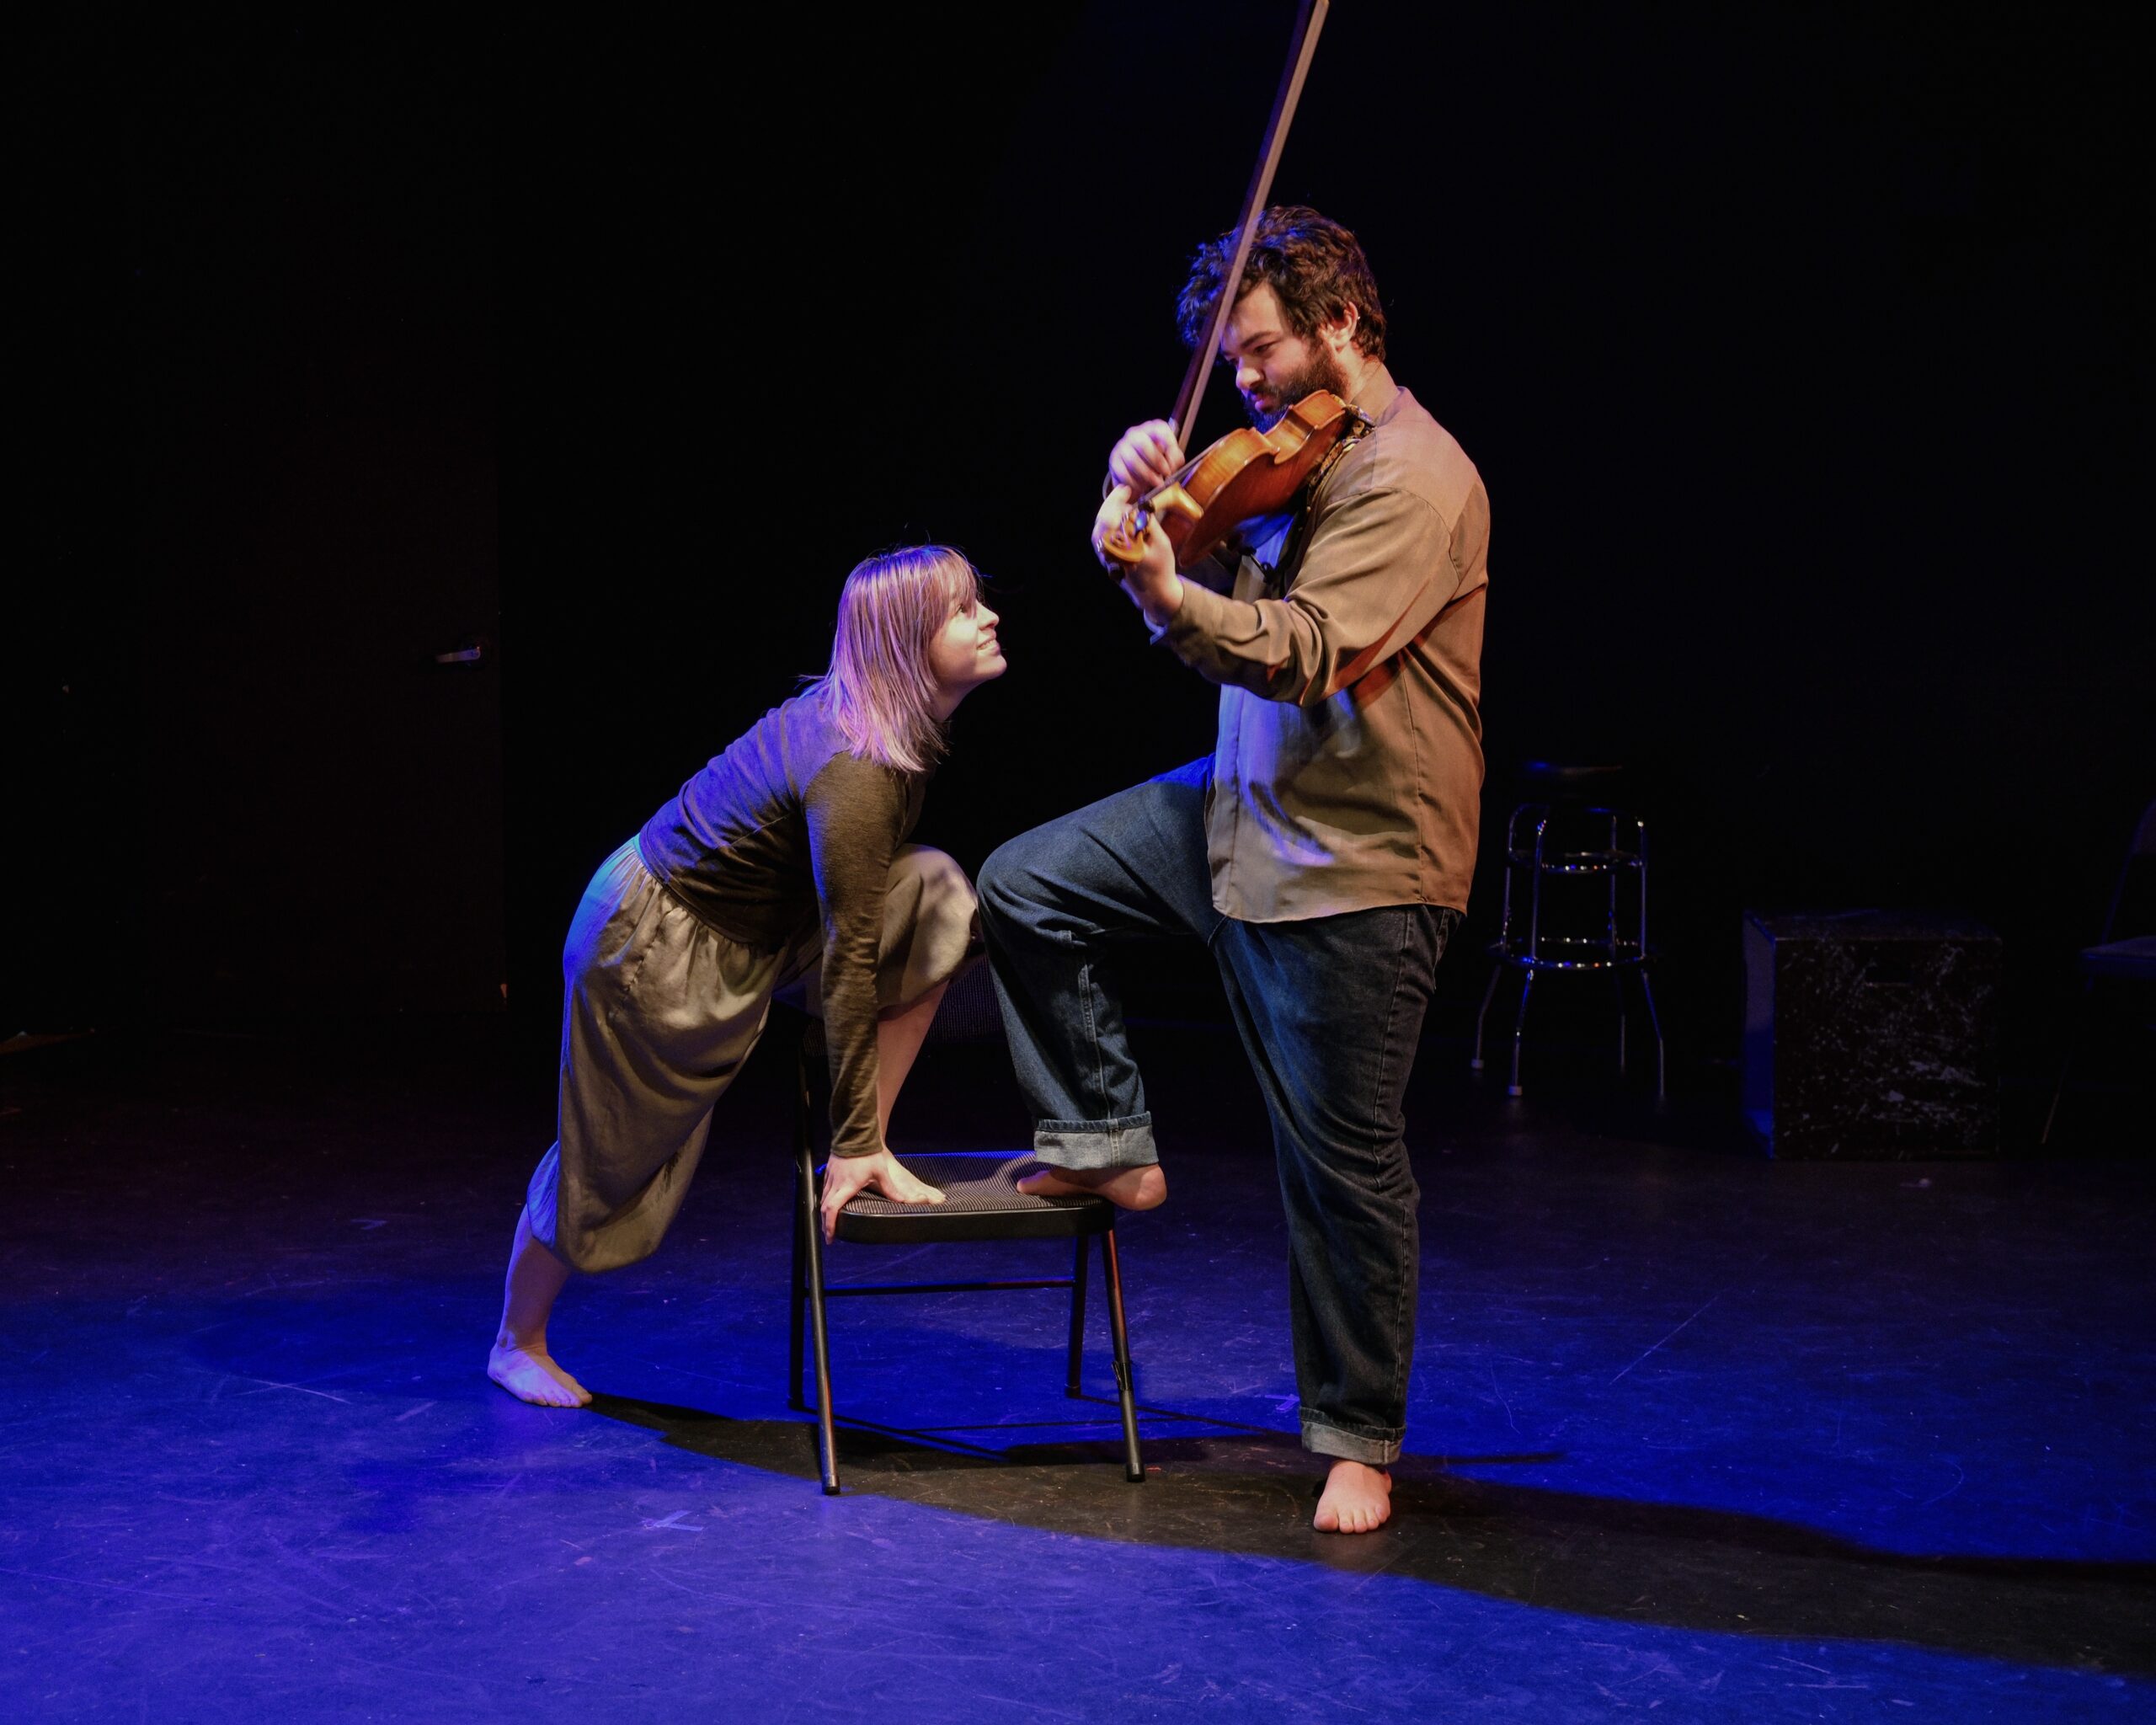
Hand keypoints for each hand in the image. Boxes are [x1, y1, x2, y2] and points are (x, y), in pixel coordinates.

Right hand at [819, 1148, 944, 1242]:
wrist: (856, 1134)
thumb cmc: (867, 1152)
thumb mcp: (880, 1172)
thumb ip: (890, 1189)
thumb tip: (901, 1201)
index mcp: (847, 1186)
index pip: (833, 1209)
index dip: (830, 1225)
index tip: (830, 1237)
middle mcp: (836, 1183)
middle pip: (825, 1208)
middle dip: (826, 1224)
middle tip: (830, 1235)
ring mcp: (831, 1176)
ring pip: (823, 1199)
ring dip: (825, 1212)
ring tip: (829, 1222)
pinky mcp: (830, 1170)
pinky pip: (825, 1189)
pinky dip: (826, 1200)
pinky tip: (831, 1203)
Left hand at [1092, 486, 1183, 625]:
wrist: (1154, 592)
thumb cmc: (1160, 568)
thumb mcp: (1160, 542)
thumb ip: (1148, 523)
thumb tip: (1139, 506)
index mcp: (1119, 547)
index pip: (1112, 517)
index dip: (1119, 500)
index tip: (1127, 490)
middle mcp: (1106, 551)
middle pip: (1102, 519)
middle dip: (1112, 502)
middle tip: (1124, 490)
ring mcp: (1103, 555)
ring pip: (1099, 526)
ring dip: (1110, 511)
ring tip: (1121, 499)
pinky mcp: (1104, 556)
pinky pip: (1101, 534)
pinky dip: (1109, 521)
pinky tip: (1118, 514)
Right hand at [1107, 419, 1186, 494]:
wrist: (1137, 473)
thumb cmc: (1156, 463)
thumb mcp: (1170, 458)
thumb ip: (1175, 458)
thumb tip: (1172, 464)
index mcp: (1152, 429)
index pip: (1160, 430)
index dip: (1169, 447)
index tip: (1173, 464)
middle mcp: (1136, 434)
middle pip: (1143, 444)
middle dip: (1156, 462)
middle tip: (1165, 475)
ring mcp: (1123, 446)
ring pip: (1133, 460)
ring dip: (1147, 475)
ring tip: (1155, 484)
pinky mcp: (1114, 460)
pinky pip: (1123, 473)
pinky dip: (1135, 483)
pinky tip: (1142, 487)